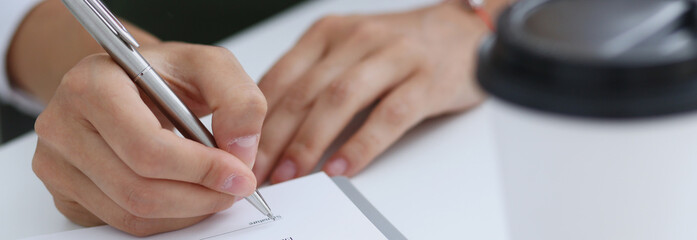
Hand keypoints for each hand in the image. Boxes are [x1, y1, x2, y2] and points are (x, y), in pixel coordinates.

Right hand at [32, 43, 266, 235]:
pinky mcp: (64, 193)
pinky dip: (167, 218)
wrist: (129, 83)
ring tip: (214, 190)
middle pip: (138, 189)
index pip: (147, 148)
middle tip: (234, 188)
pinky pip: (122, 223)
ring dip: (187, 212)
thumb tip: (239, 149)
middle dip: (200, 196)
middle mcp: (62, 125)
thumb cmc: (164, 75)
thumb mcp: (209, 66)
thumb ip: (238, 99)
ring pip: (131, 214)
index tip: (239, 174)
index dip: (201, 169)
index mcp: (92, 85)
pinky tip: (186, 195)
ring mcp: (56, 164)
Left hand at [255, 3, 496, 183]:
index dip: (255, 119)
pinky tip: (342, 167)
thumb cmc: (400, 48)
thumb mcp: (346, 50)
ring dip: (309, 141)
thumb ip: (310, 79)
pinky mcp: (425, 81)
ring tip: (292, 173)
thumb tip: (268, 126)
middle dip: (274, 137)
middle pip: (304, 92)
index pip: (281, 78)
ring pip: (339, 101)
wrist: (462, 32)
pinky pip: (388, 116)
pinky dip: (361, 145)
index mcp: (328, 34)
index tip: (241, 152)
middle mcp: (356, 40)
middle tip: (260, 171)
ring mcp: (392, 58)